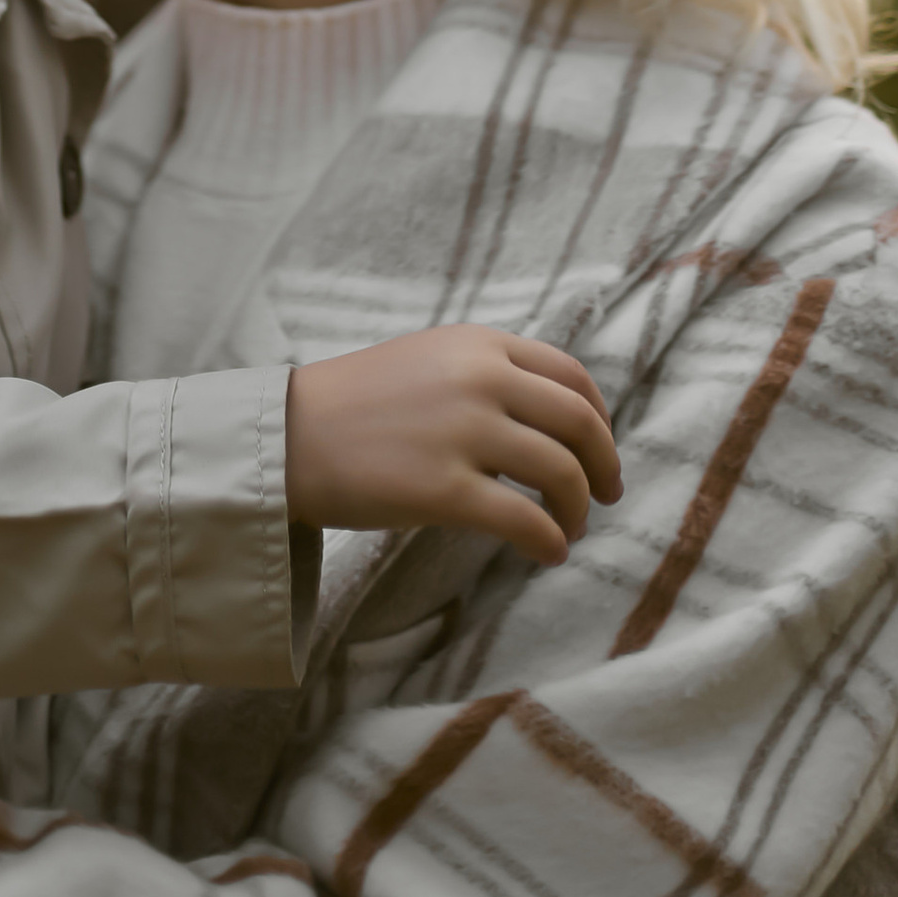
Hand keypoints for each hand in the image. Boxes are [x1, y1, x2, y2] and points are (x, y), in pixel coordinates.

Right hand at [284, 326, 620, 566]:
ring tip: (570, 530)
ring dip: (579, 508)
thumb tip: (550, 418)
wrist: (290, 435)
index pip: (571, 375)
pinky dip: (550, 541)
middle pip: (579, 422)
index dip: (601, 418)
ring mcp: (464, 432)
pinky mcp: (445, 489)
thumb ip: (488, 373)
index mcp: (479, 343)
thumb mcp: (431, 360)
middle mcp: (480, 377)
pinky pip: (526, 520)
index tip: (601, 450)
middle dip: (604, 465)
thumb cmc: (358, 404)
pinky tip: (547, 553)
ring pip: (562, 472)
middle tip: (607, 496)